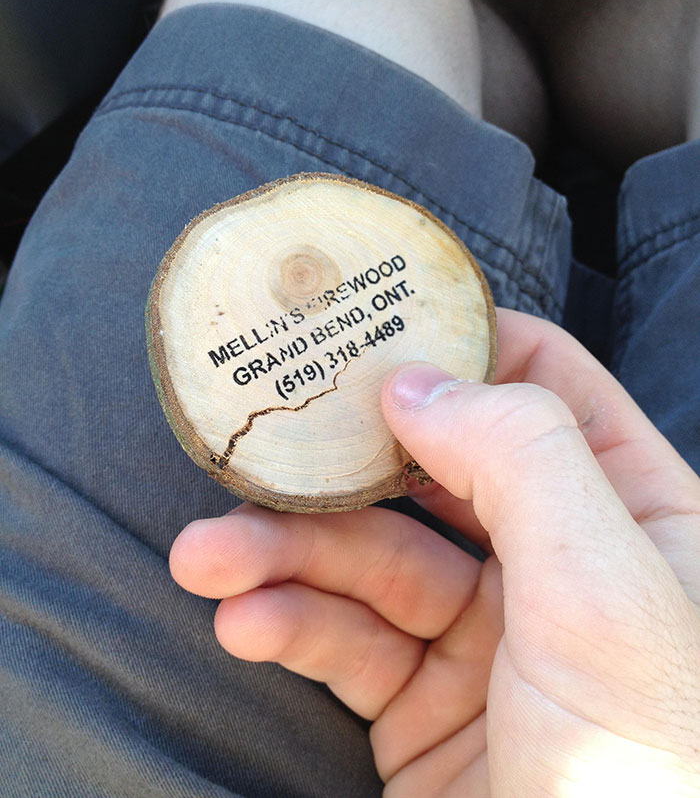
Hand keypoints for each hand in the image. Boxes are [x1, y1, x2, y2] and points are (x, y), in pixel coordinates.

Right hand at [170, 309, 699, 795]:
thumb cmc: (646, 774)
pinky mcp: (426, 708)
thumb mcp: (605, 597)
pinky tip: (242, 623)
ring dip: (283, 554)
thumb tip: (417, 377)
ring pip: (371, 561)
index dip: (460, 343)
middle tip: (259, 438)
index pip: (544, 383)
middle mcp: (560, 564)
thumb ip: (522, 458)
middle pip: (432, 472)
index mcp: (634, 513)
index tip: (369, 321)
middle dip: (340, 462)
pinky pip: (347, 644)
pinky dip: (289, 627)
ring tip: (206, 556)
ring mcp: (488, 638)